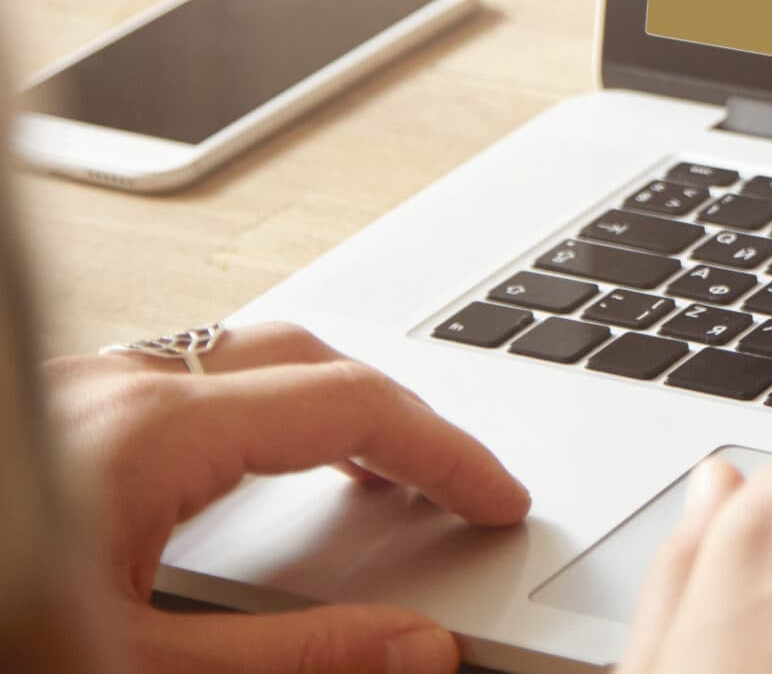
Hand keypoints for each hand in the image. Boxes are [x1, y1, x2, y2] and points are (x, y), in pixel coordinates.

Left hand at [48, 321, 530, 673]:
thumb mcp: (139, 667)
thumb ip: (291, 657)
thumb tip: (417, 646)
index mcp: (151, 432)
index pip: (350, 405)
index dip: (444, 452)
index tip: (495, 500)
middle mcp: (115, 388)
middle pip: (308, 360)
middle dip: (400, 417)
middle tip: (454, 487)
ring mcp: (76, 390)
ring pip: (241, 357)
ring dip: (326, 404)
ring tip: (379, 470)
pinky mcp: (48, 411)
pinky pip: (180, 378)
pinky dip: (256, 409)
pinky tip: (259, 464)